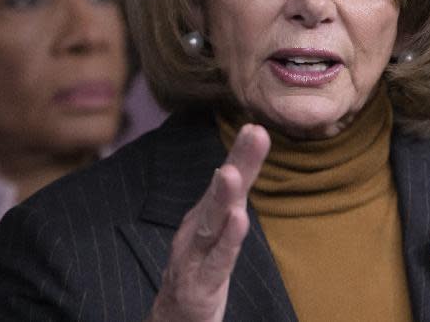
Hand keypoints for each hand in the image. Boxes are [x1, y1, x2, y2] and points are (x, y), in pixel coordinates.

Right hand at [147, 124, 270, 321]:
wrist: (173, 319)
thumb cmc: (198, 270)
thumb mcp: (216, 233)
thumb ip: (229, 203)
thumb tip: (241, 165)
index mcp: (204, 215)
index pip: (228, 180)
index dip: (241, 154)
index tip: (256, 127)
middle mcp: (197, 228)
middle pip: (220, 192)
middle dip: (237, 162)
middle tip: (252, 134)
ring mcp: (194, 255)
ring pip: (211, 222)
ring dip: (222, 196)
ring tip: (233, 172)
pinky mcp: (200, 284)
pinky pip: (217, 260)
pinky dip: (227, 240)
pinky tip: (238, 221)